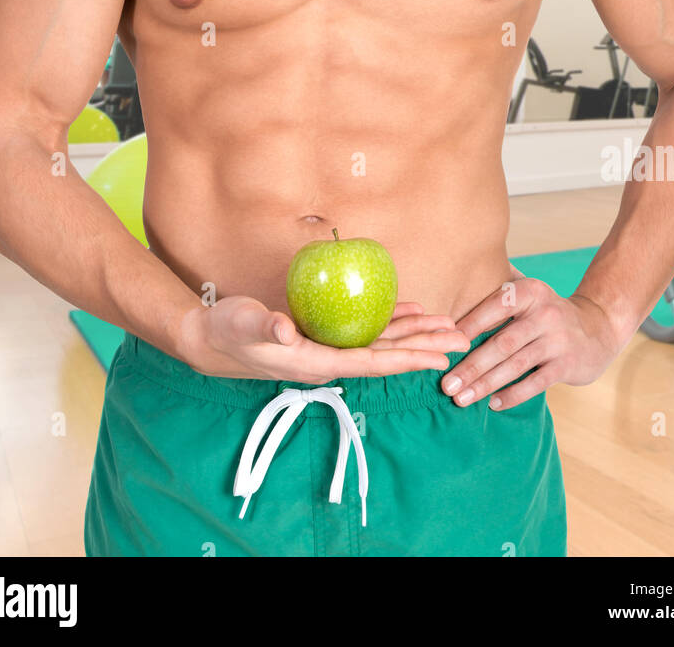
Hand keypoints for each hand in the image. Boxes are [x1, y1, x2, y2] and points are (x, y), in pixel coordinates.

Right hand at [179, 295, 469, 382]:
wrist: (212, 338)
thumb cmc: (229, 331)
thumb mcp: (244, 324)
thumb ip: (266, 326)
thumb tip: (286, 328)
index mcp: (317, 363)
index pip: (373, 364)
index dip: (408, 360)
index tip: (439, 357)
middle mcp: (329, 358)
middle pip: (387, 355)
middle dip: (424, 346)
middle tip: (461, 337)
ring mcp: (328, 347)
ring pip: (381, 342)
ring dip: (414, 333)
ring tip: (447, 325)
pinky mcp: (322, 334)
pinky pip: (365, 328)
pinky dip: (390, 319)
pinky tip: (410, 310)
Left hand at [441, 272, 625, 410]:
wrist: (597, 328)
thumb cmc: (546, 313)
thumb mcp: (528, 294)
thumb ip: (497, 293)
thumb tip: (449, 299)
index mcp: (530, 291)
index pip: (493, 308)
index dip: (467, 327)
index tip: (442, 345)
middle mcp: (545, 313)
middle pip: (501, 342)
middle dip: (470, 366)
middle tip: (446, 384)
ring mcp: (558, 340)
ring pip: (514, 365)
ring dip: (485, 384)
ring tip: (461, 398)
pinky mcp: (568, 365)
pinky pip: (535, 383)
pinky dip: (512, 395)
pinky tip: (492, 404)